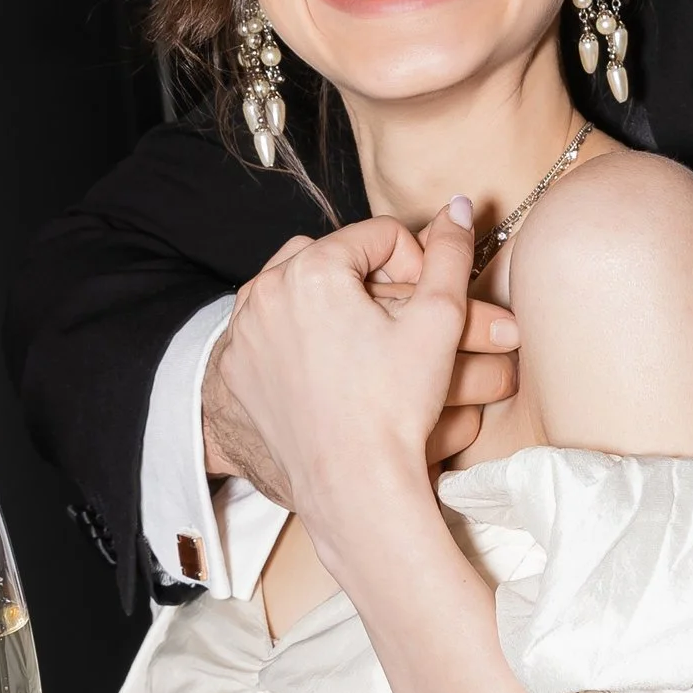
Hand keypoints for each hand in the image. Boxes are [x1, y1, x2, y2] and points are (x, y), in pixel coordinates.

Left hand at [208, 203, 481, 580]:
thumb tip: (458, 206)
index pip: (379, 235)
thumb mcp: (438, 321)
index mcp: (313, 268)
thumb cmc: (395, 407)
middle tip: (393, 322)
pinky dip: (293, 334)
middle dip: (367, 279)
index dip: (414, 264)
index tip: (423, 305)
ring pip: (294, 287)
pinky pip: (266, 328)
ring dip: (328, 301)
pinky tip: (326, 367)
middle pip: (332, 255)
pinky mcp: (234, 367)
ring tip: (362, 340)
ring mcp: (243, 331)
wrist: (352, 485)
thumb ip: (449, 254)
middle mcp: (265, 290)